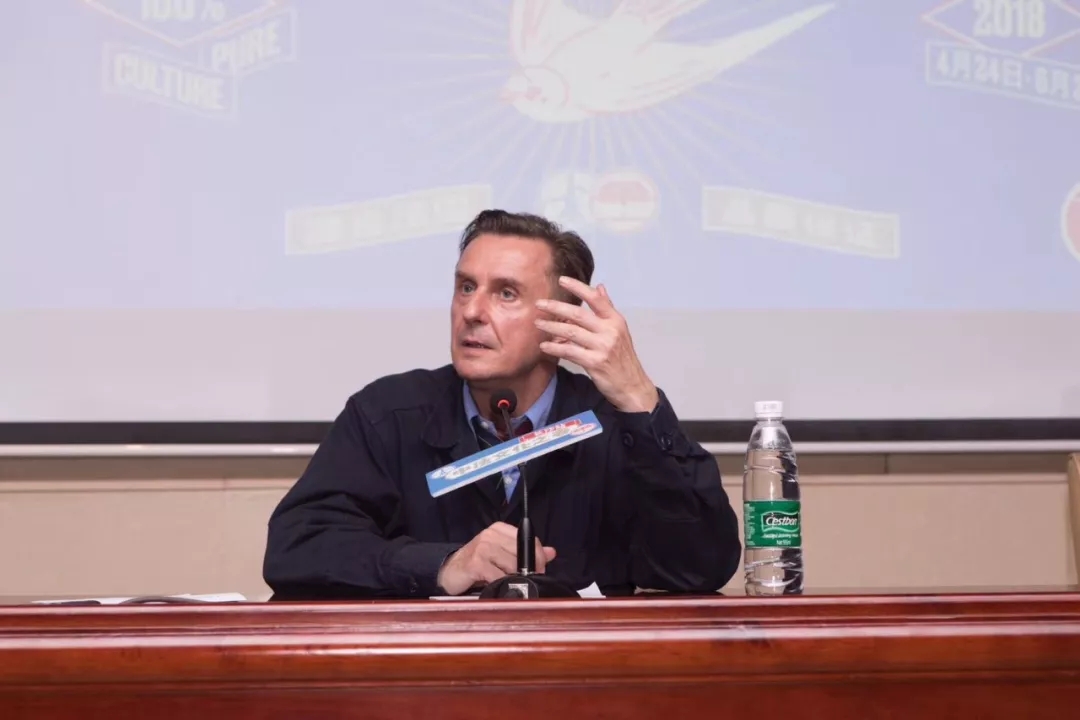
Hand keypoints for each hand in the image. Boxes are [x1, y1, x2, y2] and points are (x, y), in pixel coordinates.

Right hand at [436, 522, 556, 595]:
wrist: (451, 572)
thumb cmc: (478, 563)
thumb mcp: (502, 554)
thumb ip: (526, 553)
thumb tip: (552, 552)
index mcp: (500, 529)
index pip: (528, 539)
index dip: (538, 557)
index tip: (541, 570)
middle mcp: (491, 535)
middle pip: (522, 554)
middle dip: (529, 571)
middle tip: (528, 583)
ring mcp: (482, 548)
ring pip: (512, 566)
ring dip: (515, 580)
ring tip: (511, 586)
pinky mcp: (475, 563)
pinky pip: (498, 576)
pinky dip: (502, 584)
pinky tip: (498, 588)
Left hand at [535, 277, 659, 413]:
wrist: (632, 385)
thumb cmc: (622, 358)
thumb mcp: (619, 330)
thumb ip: (607, 308)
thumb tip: (600, 287)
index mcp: (615, 320)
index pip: (596, 299)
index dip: (578, 287)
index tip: (562, 280)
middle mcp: (610, 331)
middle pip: (579, 314)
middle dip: (556, 308)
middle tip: (539, 304)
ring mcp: (603, 347)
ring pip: (571, 332)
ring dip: (552, 327)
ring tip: (538, 323)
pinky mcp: (595, 362)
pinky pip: (570, 351)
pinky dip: (555, 348)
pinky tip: (544, 346)